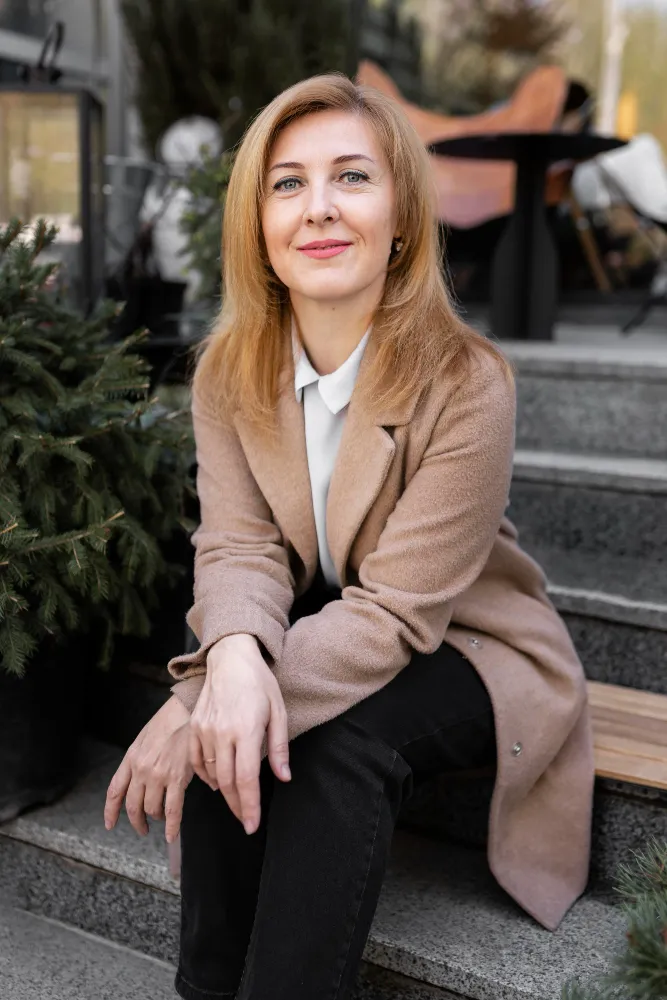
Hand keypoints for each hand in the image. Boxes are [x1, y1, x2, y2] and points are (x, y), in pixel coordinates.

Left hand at [104, 695, 200, 843]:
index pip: (115, 791)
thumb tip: (141, 779)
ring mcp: (158, 776)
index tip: (110, 824)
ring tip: (161, 818)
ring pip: (152, 809)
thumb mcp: (144, 738)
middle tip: (142, 828)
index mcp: (131, 759)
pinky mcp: (177, 779)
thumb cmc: (169, 721)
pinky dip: (171, 826)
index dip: (111, 811)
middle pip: (133, 805)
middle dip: (136, 821)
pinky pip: (172, 810)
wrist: (187, 711)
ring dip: (156, 817)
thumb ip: (138, 759)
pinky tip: (171, 835)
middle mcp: (141, 770)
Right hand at [189, 633, 290, 834]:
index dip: (249, 806)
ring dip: (224, 792)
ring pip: (212, 774)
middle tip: (245, 822)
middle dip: (237, 806)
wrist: (230, 659)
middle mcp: (221, 733)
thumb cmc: (259, 683)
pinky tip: (217, 782)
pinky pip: (196, 761)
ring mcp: (204, 730)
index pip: (246, 779)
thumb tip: (284, 777)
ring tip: (236, 802)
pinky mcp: (194, 727)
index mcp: (245, 730)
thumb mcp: (278, 712)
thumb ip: (279, 747)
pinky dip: (207, 775)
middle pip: (228, 782)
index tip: (252, 825)